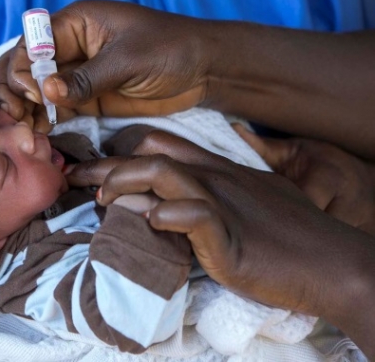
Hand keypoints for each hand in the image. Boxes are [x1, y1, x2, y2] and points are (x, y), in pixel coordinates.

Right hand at [0, 0, 213, 132]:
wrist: (203, 71)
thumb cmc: (170, 49)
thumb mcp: (128, 59)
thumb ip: (87, 78)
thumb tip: (46, 92)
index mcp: (74, 24)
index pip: (32, 43)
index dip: (24, 68)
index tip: (33, 93)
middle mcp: (68, 48)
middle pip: (24, 66)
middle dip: (14, 89)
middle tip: (17, 117)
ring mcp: (76, 75)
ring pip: (34, 90)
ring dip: (24, 109)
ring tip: (24, 131)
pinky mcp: (86, 99)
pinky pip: (55, 109)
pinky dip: (43, 121)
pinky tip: (38, 135)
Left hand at [65, 130, 374, 320]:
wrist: (329, 260)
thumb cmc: (288, 231)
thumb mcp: (250, 198)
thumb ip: (215, 190)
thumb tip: (173, 196)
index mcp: (216, 169)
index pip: (160, 144)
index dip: (120, 150)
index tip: (90, 166)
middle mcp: (213, 178)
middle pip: (151, 154)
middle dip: (106, 164)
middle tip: (73, 178)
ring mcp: (221, 203)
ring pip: (164, 175)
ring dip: (125, 183)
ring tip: (100, 199)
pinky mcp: (228, 236)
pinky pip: (192, 216)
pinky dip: (166, 216)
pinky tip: (151, 221)